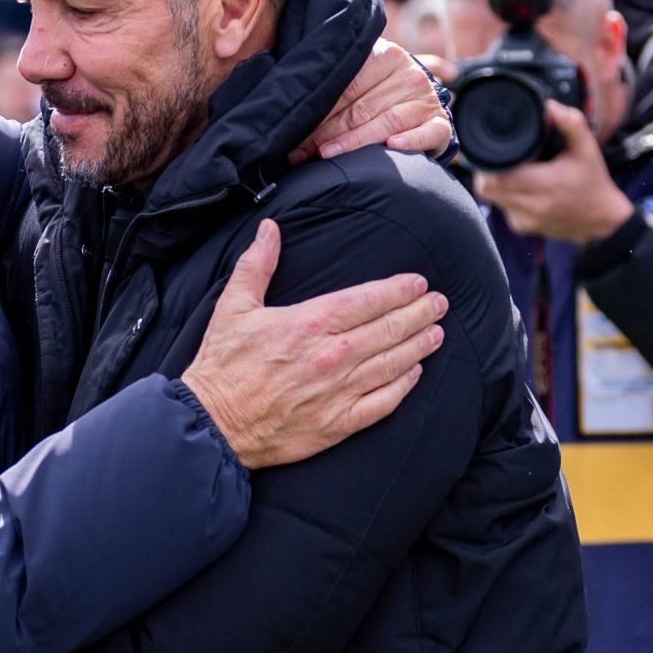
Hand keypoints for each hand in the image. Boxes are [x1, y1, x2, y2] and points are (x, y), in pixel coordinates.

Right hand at [181, 220, 447, 469]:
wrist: (212, 424)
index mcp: (308, 323)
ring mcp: (337, 392)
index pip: (367, 300)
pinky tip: (415, 373)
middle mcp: (330, 356)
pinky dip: (402, 387)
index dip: (398, 290)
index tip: (418, 283)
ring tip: (437, 333)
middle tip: (440, 304)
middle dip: (418, 313)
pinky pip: (381, 403)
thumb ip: (257, 265)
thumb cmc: (222, 365)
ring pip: (392, 364)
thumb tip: (270, 228)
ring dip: (418, 347)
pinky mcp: (337, 424)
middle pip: (388, 329)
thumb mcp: (233, 307)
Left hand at [298, 39, 452, 161]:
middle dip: (328, 132)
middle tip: (301, 151)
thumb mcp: (358, 81)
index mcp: (389, 56)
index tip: (294, 127)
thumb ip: (334, 86)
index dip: (319, 108)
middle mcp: (410, 76)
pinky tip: (391, 146)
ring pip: (387, 122)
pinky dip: (410, 140)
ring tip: (326, 154)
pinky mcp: (439, 124)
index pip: (349, 85)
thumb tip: (290, 104)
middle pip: (362, 107)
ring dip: (355, 142)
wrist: (416, 105)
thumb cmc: (376, 94)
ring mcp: (427, 100)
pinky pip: (426, 133)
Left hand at [468, 100, 634, 243]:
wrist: (601, 221)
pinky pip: (501, 207)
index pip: (497, 178)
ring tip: (512, 169)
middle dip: (488, 171)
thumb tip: (550, 106)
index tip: (495, 150)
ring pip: (491, 199)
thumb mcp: (587, 150)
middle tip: (499, 157)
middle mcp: (531, 207)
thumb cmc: (592, 182)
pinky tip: (520, 186)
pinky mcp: (522, 228)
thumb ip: (571, 125)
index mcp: (545, 186)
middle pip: (487, 189)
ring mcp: (524, 221)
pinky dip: (505, 195)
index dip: (488, 163)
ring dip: (496, 182)